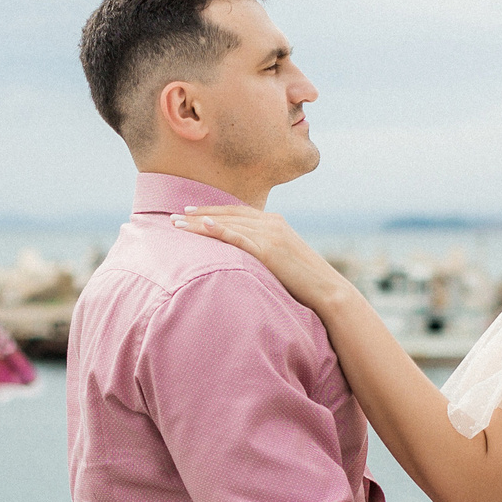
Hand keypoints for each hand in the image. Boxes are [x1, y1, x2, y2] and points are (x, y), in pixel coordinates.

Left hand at [175, 206, 355, 314]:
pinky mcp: (270, 251)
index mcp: (274, 222)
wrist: (328, 291)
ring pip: (229, 224)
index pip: (236, 212)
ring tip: (177, 224)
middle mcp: (272, 223)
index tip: (189, 212)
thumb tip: (243, 257)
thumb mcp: (281, 259)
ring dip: (200, 223)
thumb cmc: (303, 281)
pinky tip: (204, 226)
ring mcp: (271, 235)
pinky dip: (221, 230)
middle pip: (228, 214)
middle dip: (199, 215)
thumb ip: (263, 250)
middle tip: (173, 216)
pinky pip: (241, 238)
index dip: (211, 211)